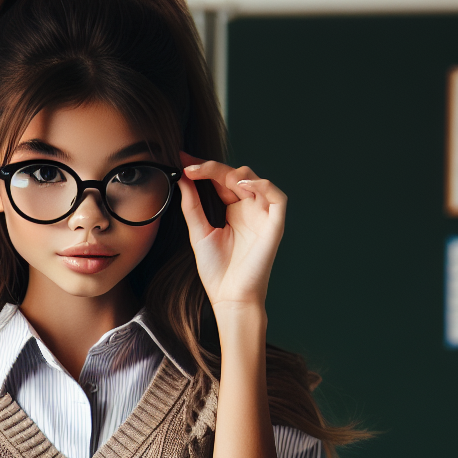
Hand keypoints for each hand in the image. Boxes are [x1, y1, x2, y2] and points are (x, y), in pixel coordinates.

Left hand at [178, 152, 285, 311]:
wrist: (229, 297)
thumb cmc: (217, 271)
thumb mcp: (199, 233)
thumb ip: (192, 206)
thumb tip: (181, 179)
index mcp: (233, 210)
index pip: (220, 181)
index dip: (203, 169)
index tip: (181, 160)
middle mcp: (250, 209)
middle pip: (235, 176)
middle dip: (212, 167)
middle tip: (188, 165)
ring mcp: (263, 216)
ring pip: (255, 180)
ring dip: (233, 173)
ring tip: (208, 173)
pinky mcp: (275, 225)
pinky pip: (277, 197)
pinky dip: (262, 186)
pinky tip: (240, 184)